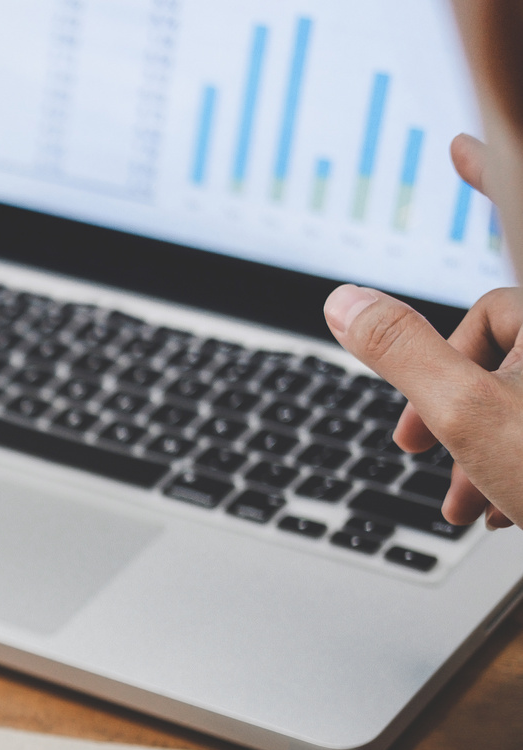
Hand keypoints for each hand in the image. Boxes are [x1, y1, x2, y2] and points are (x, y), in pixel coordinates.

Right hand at [323, 133, 521, 529]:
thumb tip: (343, 301)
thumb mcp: (470, 412)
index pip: (513, 221)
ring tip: (468, 498)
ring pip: (518, 384)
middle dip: (446, 393)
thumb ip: (401, 350)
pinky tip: (504, 504)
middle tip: (418, 448)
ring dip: (477, 442)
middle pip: (495, 331)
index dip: (486, 177)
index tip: (462, 147)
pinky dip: (516, 455)